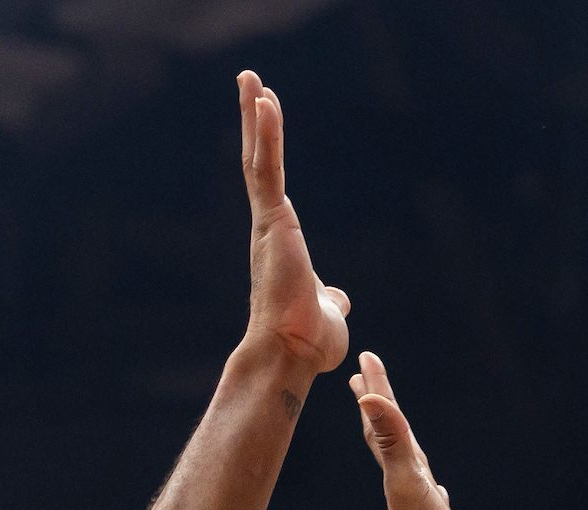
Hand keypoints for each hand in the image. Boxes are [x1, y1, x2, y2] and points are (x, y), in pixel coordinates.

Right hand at [238, 72, 349, 373]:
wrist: (293, 354)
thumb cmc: (308, 341)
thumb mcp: (329, 310)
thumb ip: (330, 297)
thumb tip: (338, 297)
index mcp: (281, 241)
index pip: (271, 186)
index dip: (267, 152)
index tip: (265, 123)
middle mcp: (268, 228)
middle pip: (259, 162)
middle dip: (254, 122)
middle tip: (249, 82)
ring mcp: (267, 224)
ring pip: (259, 159)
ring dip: (255, 117)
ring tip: (250, 78)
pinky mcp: (272, 222)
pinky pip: (267, 169)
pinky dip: (267, 134)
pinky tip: (265, 101)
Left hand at [351, 352, 476, 509]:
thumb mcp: (408, 482)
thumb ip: (390, 440)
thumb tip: (365, 397)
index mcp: (399, 468)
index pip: (383, 419)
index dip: (376, 388)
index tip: (366, 358)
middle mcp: (406, 480)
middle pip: (389, 434)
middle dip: (379, 403)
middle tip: (365, 376)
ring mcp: (420, 501)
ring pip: (407, 460)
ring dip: (401, 437)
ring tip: (396, 424)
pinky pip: (430, 492)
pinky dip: (431, 480)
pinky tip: (436, 485)